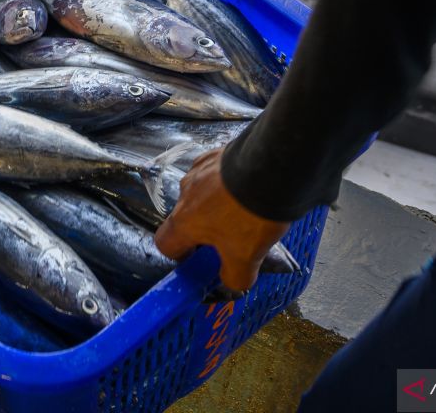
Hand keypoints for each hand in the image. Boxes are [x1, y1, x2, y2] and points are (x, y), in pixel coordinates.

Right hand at [154, 149, 290, 292]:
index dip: (180, 256)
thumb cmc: (249, 214)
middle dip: (206, 230)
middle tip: (235, 237)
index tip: (201, 259)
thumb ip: (234, 278)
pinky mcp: (217, 154)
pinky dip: (228, 183)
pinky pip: (216, 174)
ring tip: (247, 210)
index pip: (165, 244)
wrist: (270, 168)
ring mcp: (200, 170)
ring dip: (218, 204)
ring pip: (202, 194)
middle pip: (187, 218)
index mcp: (184, 222)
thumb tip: (233, 282)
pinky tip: (249, 188)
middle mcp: (185, 194)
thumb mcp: (246, 258)